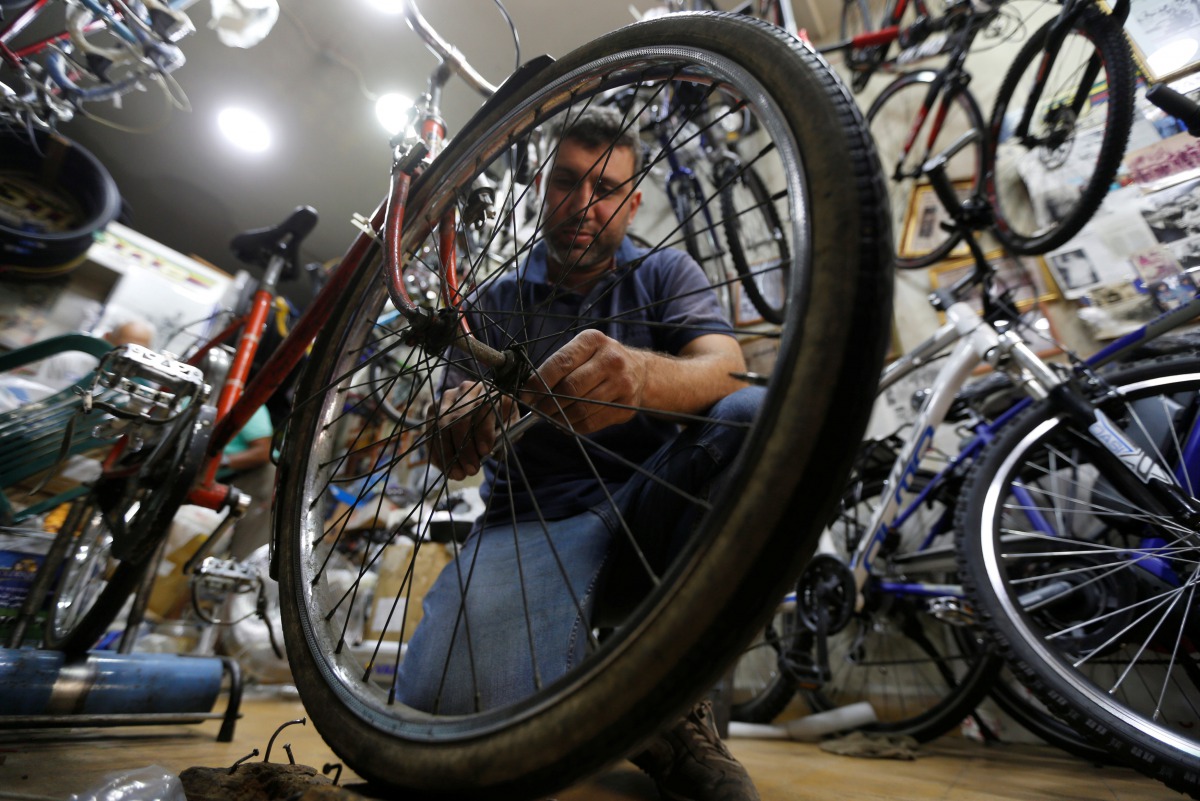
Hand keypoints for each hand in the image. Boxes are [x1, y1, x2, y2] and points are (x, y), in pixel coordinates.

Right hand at [427, 381, 514, 479]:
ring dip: (448, 455)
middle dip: (464, 449)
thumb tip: (491, 452)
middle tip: (472, 470)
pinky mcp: (433, 411)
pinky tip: (446, 469)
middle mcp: (464, 390)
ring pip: (442, 428)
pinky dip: (437, 454)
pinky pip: (431, 434)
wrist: (484, 409)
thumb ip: (505, 436)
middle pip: (459, 419)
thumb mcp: (510, 425)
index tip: (485, 452)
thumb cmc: (499, 419)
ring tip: (458, 474)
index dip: (483, 431)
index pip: (483, 407)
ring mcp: (445, 400)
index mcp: (488, 390)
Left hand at [524, 329, 647, 434]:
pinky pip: (592, 422)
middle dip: (547, 403)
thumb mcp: (583, 350)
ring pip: (580, 408)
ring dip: (559, 418)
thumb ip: (559, 365)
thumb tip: (529, 391)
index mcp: (593, 341)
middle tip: (537, 410)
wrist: (640, 371)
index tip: (526, 396)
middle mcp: (611, 360)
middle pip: (570, 388)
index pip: (560, 364)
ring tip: (550, 418)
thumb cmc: (600, 360)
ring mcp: (622, 384)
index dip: (539, 383)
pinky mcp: (626, 406)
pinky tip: (566, 423)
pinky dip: (574, 426)